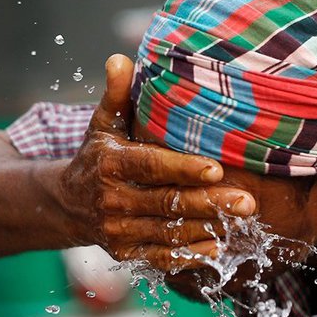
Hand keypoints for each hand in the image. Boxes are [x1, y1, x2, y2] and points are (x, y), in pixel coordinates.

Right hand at [58, 54, 254, 271]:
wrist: (68, 203)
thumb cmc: (98, 154)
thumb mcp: (103, 123)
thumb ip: (117, 95)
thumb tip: (120, 59)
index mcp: (110, 164)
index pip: (151, 166)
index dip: (183, 168)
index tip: (216, 167)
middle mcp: (112, 200)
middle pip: (167, 203)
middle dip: (209, 203)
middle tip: (247, 201)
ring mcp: (118, 231)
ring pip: (169, 233)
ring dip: (208, 229)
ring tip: (243, 222)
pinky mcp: (125, 254)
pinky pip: (162, 258)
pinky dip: (191, 256)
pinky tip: (220, 248)